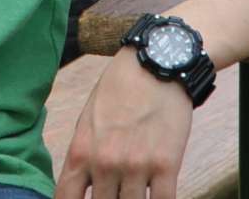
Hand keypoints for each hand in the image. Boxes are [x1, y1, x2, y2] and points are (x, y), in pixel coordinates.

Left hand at [54, 51, 192, 198]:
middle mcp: (106, 163)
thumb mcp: (88, 120)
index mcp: (81, 152)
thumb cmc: (119, 89)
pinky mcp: (167, 165)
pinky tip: (158, 196)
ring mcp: (136, 166)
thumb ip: (84, 156)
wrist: (155, 63)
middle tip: (117, 193)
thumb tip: (83, 186)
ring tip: (135, 193)